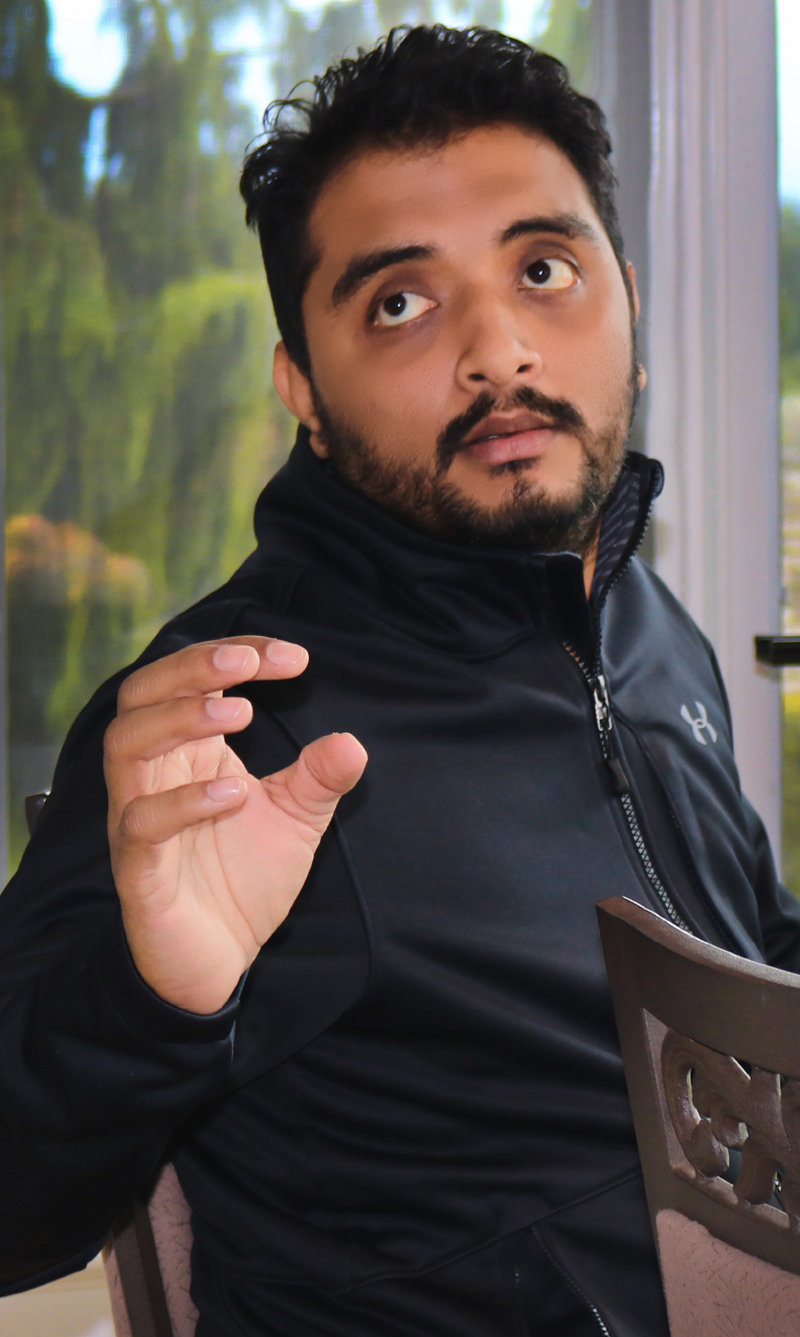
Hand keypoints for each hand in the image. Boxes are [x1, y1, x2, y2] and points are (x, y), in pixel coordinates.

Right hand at [104, 638, 366, 1012]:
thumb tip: (351, 741)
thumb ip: (319, 779)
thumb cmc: (243, 881)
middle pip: (141, 696)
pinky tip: (234, 793)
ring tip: (237, 712)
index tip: (295, 659)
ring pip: (126, 746)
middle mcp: (154, 776)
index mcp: (188, 753)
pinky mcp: (140, 871)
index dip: (237, 656)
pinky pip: (142, 824)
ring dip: (179, 719)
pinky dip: (184, 802)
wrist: (218, 963)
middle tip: (244, 664)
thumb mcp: (296, 821)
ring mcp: (138, 820)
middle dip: (190, 669)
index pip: (191, 680)